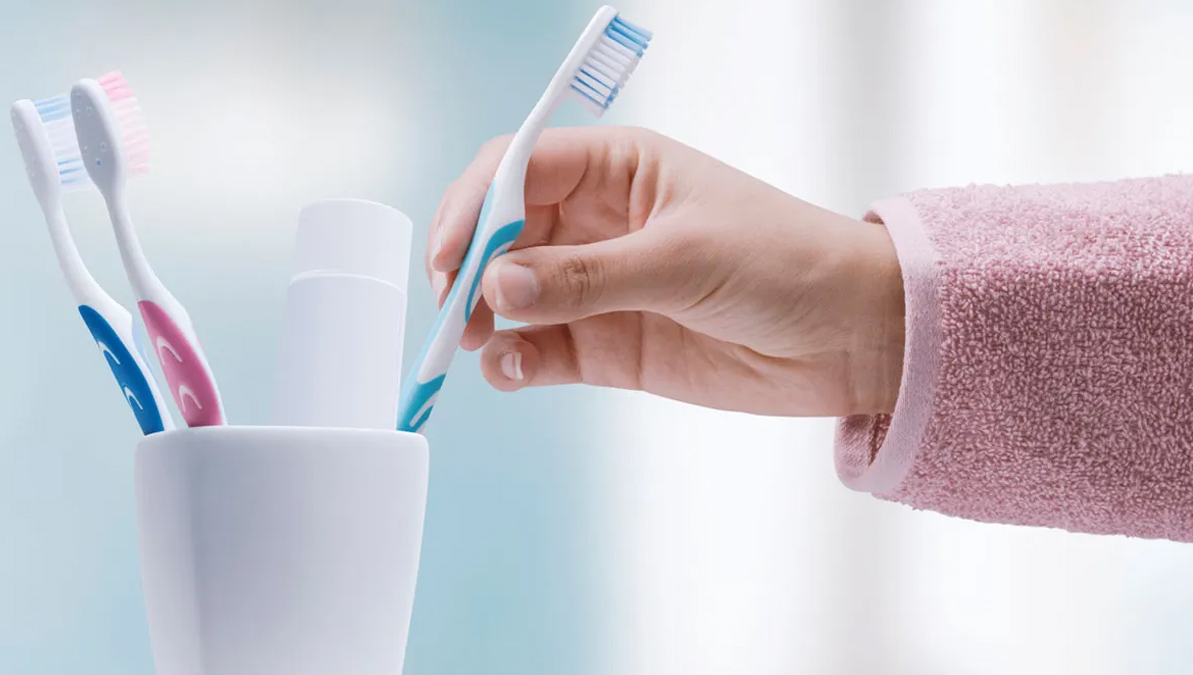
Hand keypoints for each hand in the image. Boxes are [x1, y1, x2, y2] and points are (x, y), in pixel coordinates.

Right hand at [427, 127, 903, 415]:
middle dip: (468, 268)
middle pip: (500, 233)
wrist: (852, 337)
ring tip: (478, 345)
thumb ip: (587, 276)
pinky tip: (509, 369)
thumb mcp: (684, 258)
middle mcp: (597, 222)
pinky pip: (541, 349)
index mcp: (617, 169)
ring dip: (483, 318)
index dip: (473, 207)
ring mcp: (599, 286)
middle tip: (454, 310)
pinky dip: (515, 360)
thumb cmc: (786, 263)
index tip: (451, 256)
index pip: (516, 169)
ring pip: (512, 295)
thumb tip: (497, 285)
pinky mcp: (608, 344)